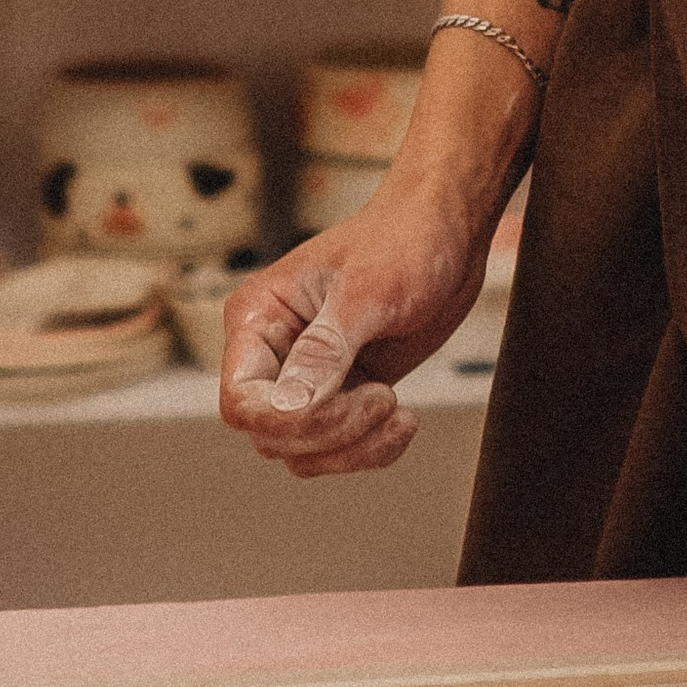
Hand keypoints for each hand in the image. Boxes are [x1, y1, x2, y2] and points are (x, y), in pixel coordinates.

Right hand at [220, 198, 484, 478]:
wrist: (446, 233)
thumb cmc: (403, 240)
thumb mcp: (366, 291)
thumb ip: (325, 349)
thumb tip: (288, 405)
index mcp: (258, 317)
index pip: (240, 400)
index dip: (288, 420)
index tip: (354, 397)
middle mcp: (273, 351)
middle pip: (270, 435)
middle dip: (331, 433)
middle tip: (385, 399)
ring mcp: (307, 377)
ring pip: (302, 453)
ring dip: (353, 450)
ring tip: (399, 414)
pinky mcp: (342, 394)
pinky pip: (338, 449)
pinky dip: (371, 450)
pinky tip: (404, 421)